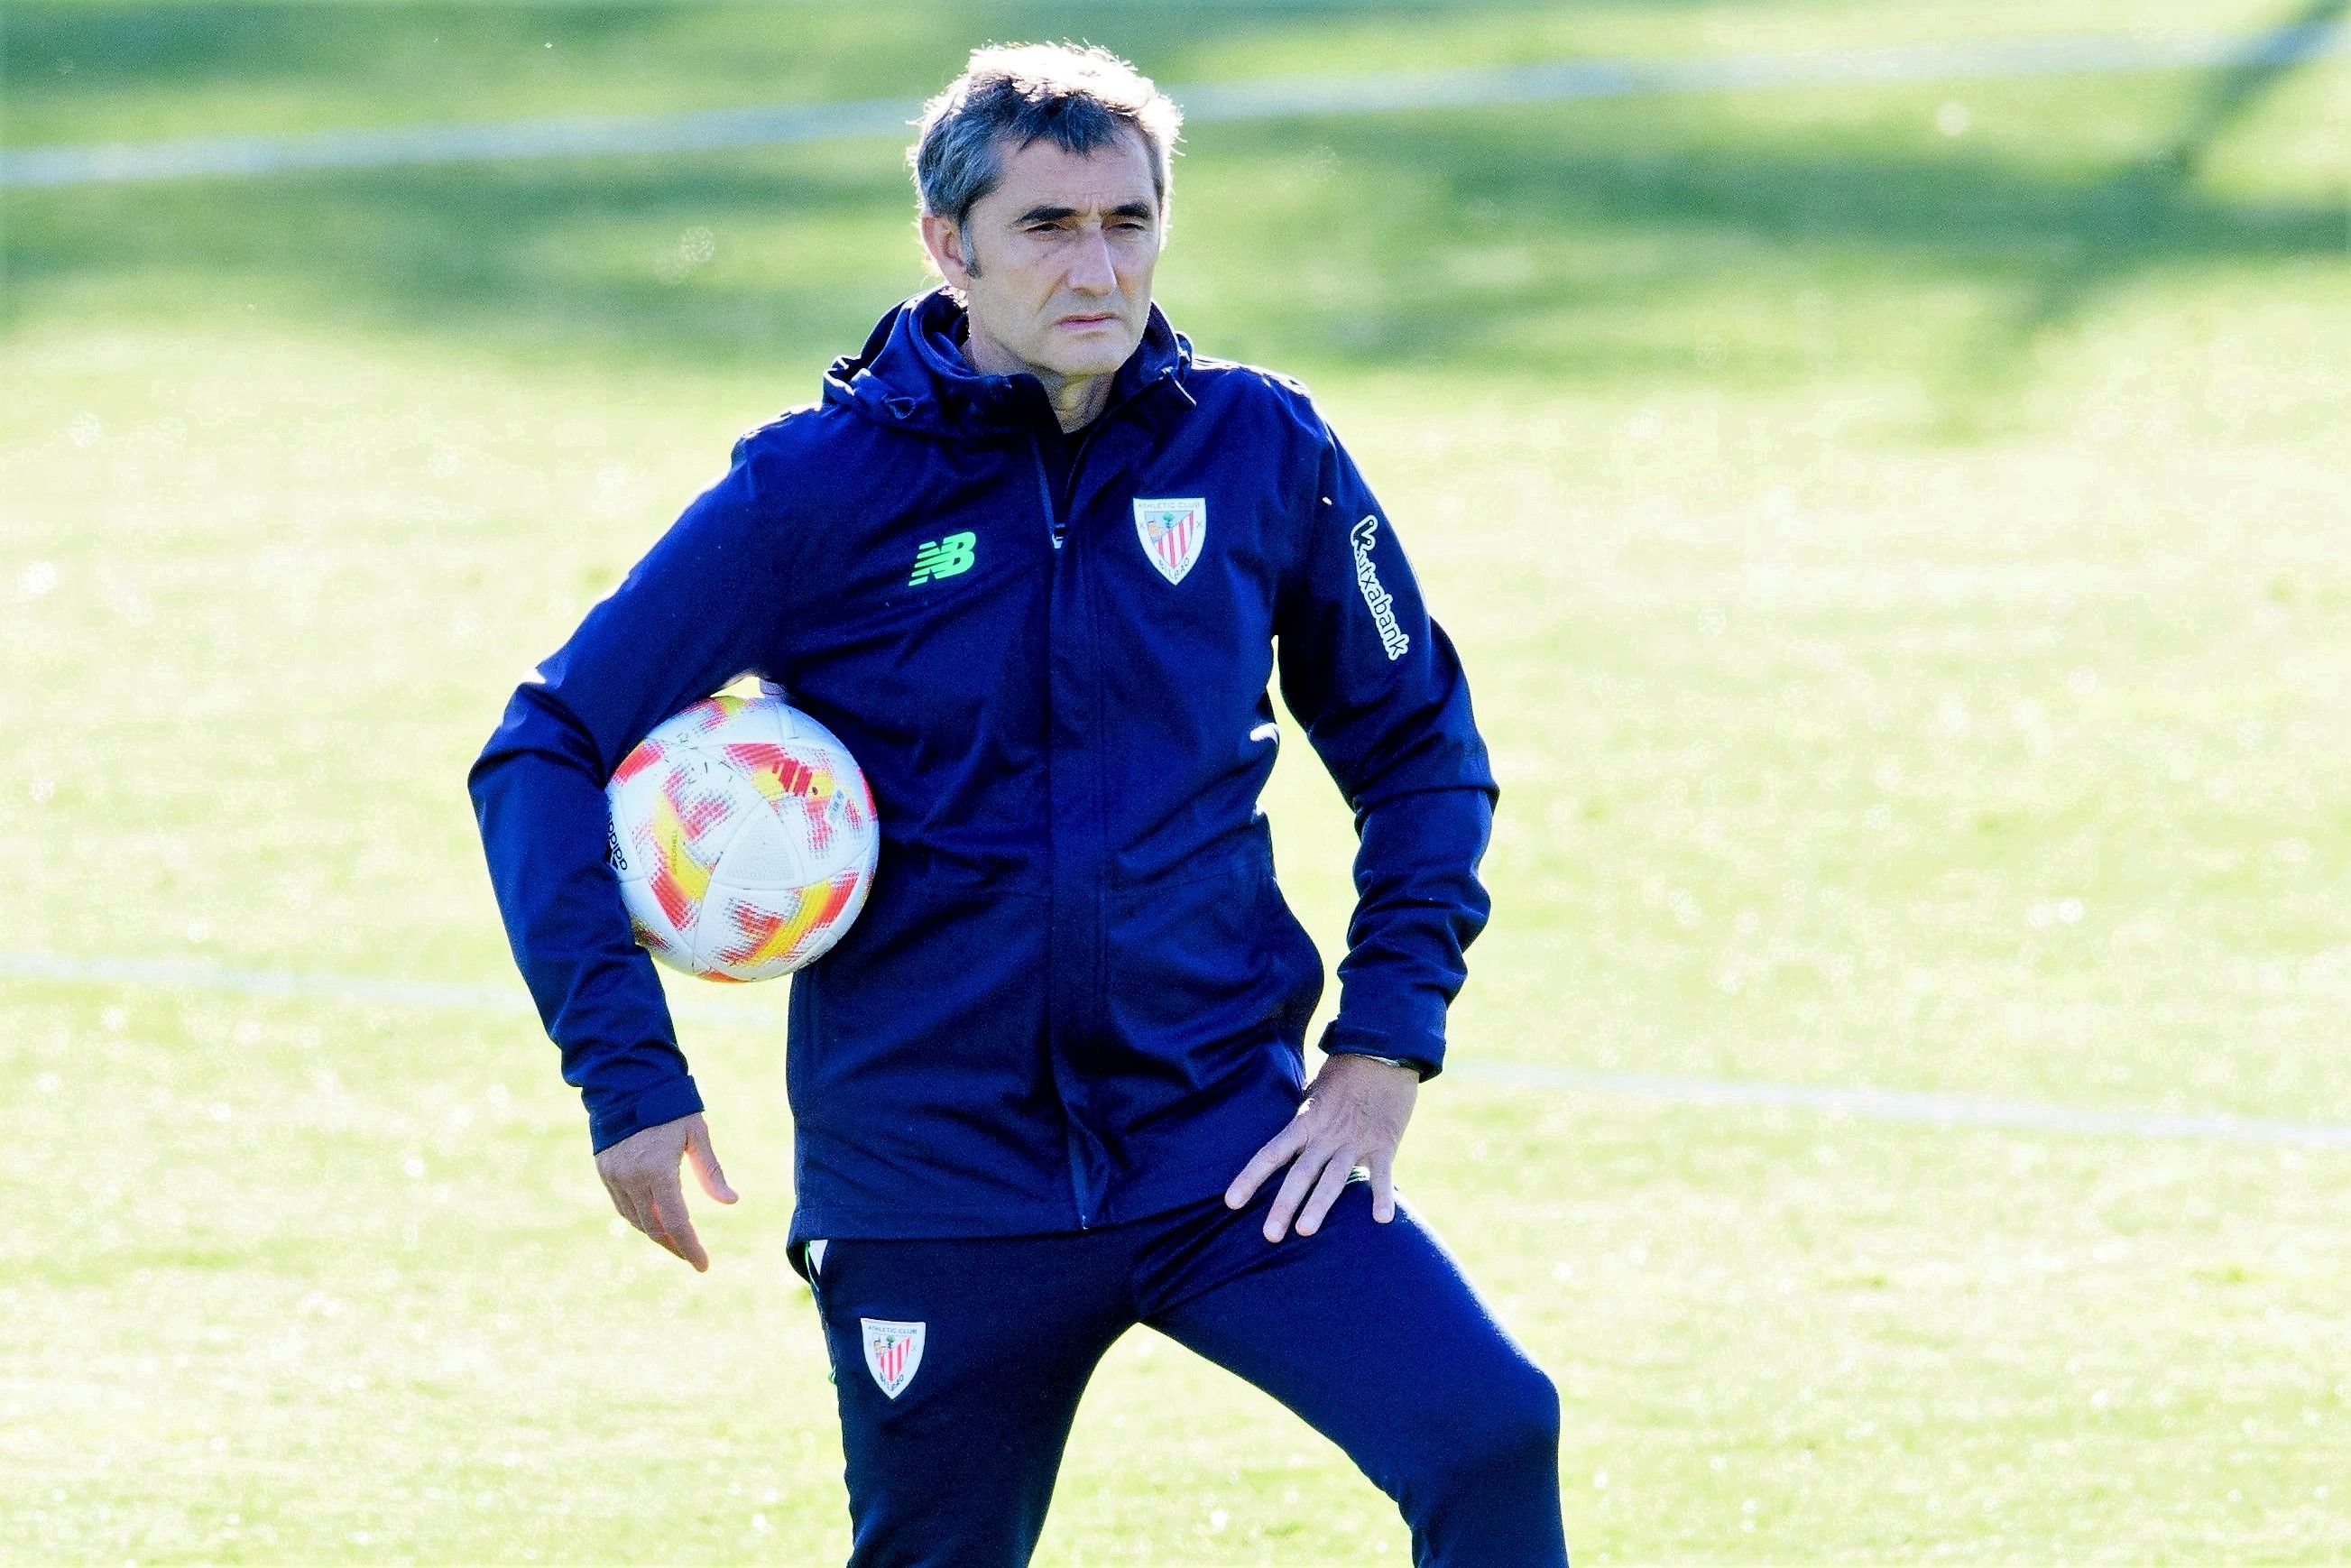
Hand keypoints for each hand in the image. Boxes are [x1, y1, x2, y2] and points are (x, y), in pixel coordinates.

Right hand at [595, 1111, 737, 1271]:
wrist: (627, 1083)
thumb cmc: (670, 1107)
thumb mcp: (696, 1135)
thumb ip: (711, 1171)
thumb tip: (731, 1201)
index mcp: (658, 1171)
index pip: (677, 1223)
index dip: (690, 1248)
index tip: (703, 1266)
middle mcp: (632, 1178)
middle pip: (655, 1228)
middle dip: (675, 1246)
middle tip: (692, 1256)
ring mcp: (614, 1176)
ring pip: (635, 1220)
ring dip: (656, 1234)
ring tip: (676, 1241)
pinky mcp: (604, 1171)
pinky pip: (622, 1206)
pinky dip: (639, 1218)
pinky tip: (655, 1221)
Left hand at [1224, 1052, 1418, 1241]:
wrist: (1383, 1051)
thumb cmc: (1344, 1072)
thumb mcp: (1313, 1090)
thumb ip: (1300, 1117)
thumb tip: (1280, 1136)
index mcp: (1306, 1121)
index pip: (1271, 1153)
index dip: (1250, 1177)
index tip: (1231, 1202)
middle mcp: (1327, 1134)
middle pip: (1301, 1173)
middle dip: (1283, 1204)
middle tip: (1269, 1235)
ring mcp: (1355, 1141)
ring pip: (1334, 1177)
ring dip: (1320, 1205)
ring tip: (1305, 1231)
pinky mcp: (1384, 1144)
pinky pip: (1383, 1174)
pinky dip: (1382, 1196)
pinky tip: (1382, 1220)